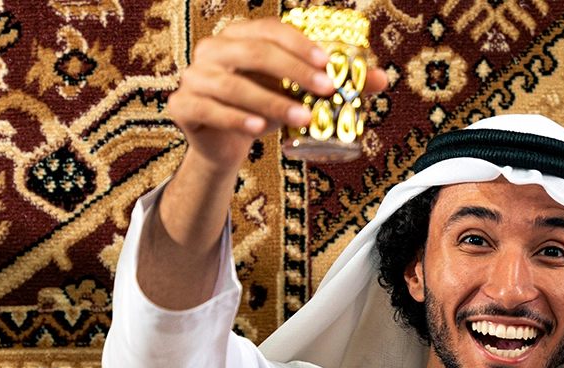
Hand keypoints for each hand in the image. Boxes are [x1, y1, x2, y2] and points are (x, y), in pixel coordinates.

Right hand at [169, 17, 389, 172]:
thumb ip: (334, 84)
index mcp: (240, 37)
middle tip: (326, 90)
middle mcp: (213, 50)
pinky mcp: (181, 106)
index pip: (270, 29)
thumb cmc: (263, 107)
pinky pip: (209, 109)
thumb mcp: (298, 94)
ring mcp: (193, 76)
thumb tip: (382, 79)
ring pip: (232, 84)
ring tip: (303, 116)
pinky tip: (262, 128)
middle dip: (293, 71)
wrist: (226, 143)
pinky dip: (237, 118)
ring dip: (272, 100)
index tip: (328, 65)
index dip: (300, 44)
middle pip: (253, 52)